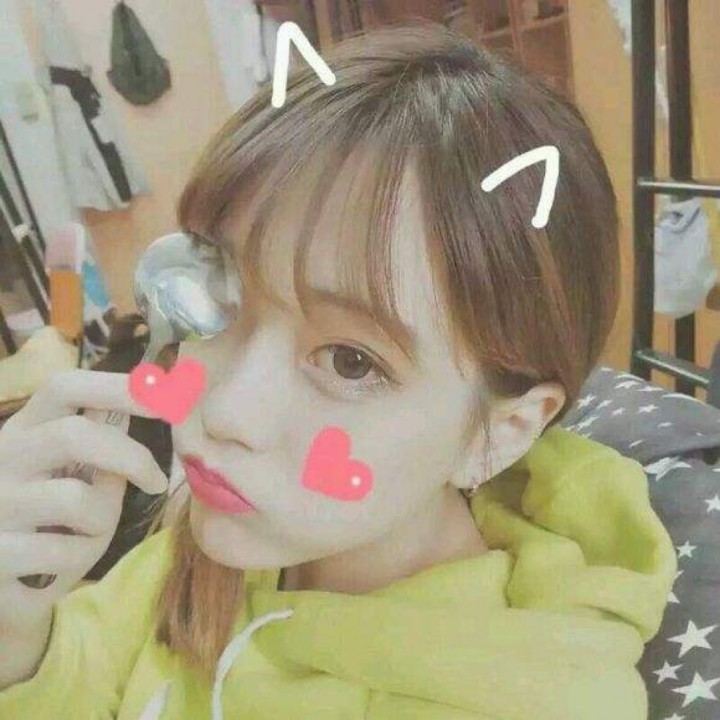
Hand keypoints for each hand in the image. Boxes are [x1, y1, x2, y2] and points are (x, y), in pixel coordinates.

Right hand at [0, 369, 167, 636]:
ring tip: (88, 536)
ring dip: (103, 522)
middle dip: (131, 457)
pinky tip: (59, 567)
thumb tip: (149, 396)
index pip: (64, 387)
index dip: (118, 388)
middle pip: (73, 435)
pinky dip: (80, 559)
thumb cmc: (50, 525)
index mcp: (24, 430)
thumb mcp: (75, 477)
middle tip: (157, 482)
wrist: (4, 584)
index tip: (165, 397)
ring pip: (76, 500)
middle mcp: (0, 457)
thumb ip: (100, 443)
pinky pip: (64, 551)